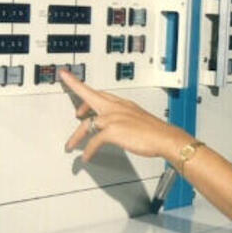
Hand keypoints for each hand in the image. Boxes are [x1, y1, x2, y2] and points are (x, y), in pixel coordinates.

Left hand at [60, 70, 192, 162]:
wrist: (165, 138)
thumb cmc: (156, 132)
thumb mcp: (139, 120)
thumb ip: (125, 120)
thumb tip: (117, 128)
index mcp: (123, 104)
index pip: (100, 91)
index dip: (83, 84)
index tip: (72, 76)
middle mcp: (116, 108)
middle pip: (90, 96)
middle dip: (75, 87)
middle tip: (65, 80)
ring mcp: (113, 118)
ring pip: (87, 123)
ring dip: (76, 136)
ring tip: (71, 144)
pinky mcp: (112, 131)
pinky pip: (93, 141)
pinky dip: (88, 150)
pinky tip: (87, 156)